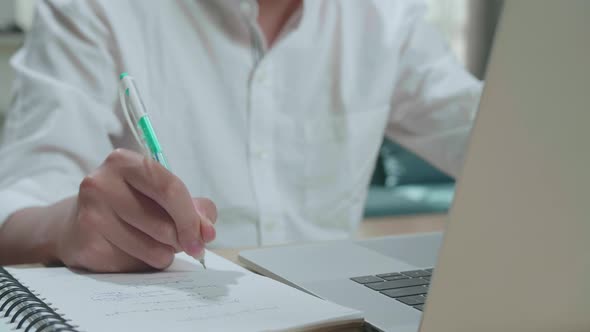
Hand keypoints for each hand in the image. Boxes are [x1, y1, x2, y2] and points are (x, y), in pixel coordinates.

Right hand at [54, 149, 216, 271]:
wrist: (76, 224)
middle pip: (163, 223)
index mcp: (124, 162)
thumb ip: (193, 207)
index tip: (205, 237)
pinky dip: (143, 264)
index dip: (192, 218)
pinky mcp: (86, 244)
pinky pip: (134, 264)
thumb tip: (207, 231)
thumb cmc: (129, 204)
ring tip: (155, 245)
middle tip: (186, 245)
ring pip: (152, 248)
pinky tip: (132, 251)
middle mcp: (101, 183)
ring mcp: (90, 214)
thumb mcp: (160, 194)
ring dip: (165, 254)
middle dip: (182, 239)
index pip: (170, 189)